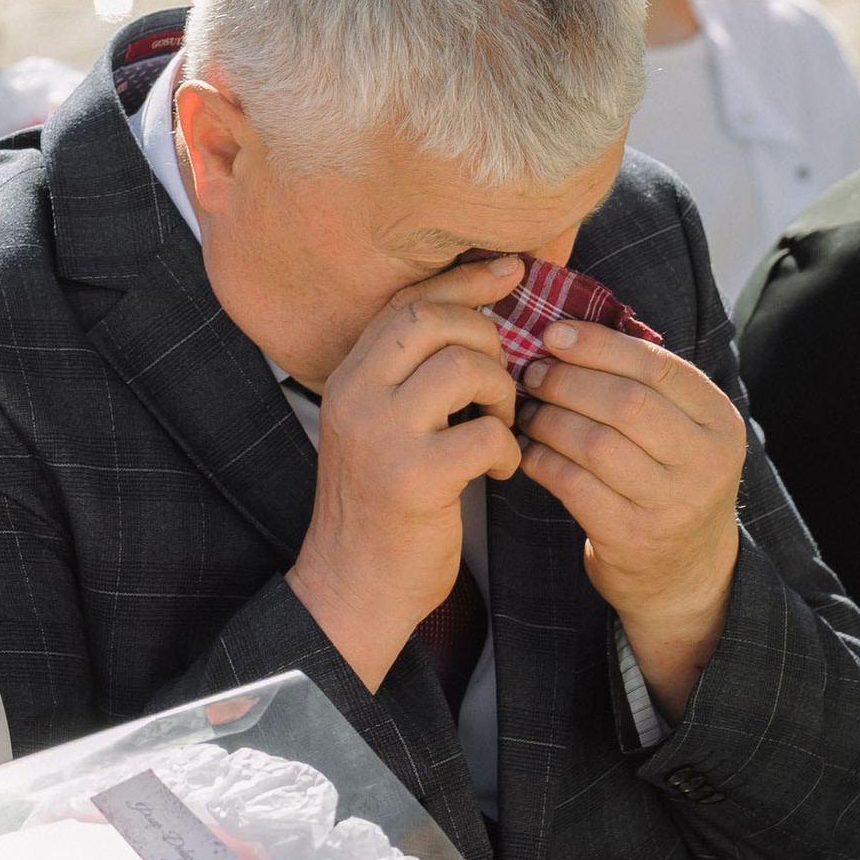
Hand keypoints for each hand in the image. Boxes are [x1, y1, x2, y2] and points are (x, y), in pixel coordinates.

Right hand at [287, 260, 522, 691]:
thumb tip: (479, 317)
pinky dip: (507, 448)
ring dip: (502, 392)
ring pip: (462, 367)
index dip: (463, 281)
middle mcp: (356, 397)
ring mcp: (381, 437)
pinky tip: (498, 472)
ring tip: (502, 426)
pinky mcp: (414, 479)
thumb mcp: (384, 430)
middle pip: (432, 320)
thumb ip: (412, 379)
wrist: (352, 588)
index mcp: (349, 379)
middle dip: (487, 337)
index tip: (510, 270)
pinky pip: (485, 433)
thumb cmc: (383, 509)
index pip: (407, 304)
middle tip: (502, 380)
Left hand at [517, 319, 745, 716]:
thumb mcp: (684, 435)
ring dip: (548, 419)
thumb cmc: (671, 486)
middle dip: (567, 380)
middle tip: (530, 373)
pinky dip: (543, 461)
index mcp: (719, 422)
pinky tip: (527, 451)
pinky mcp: (632, 537)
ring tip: (526, 410)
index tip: (553, 334)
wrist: (686, 576)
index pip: (656, 366)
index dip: (598, 344)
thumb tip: (570, 331)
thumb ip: (647, 388)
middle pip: (624, 402)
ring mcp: (671, 503)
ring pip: (594, 442)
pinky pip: (574, 484)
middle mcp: (704, 462)